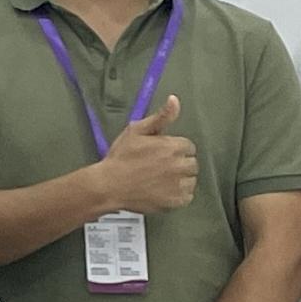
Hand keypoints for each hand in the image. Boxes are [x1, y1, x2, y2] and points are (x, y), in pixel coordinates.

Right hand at [95, 96, 197, 214]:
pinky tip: (163, 191)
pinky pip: (187, 196)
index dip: (174, 150)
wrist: (108, 186)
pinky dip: (178, 194)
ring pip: (191, 180)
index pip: (188, 147)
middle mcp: (179, 165)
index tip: (162, 154)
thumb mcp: (136, 131)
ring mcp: (178, 185)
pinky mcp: (175, 201)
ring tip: (160, 180)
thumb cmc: (120, 158)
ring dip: (180, 179)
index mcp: (173, 146)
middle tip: (160, 167)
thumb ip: (160, 117)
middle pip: (192, 163)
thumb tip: (175, 100)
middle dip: (179, 164)